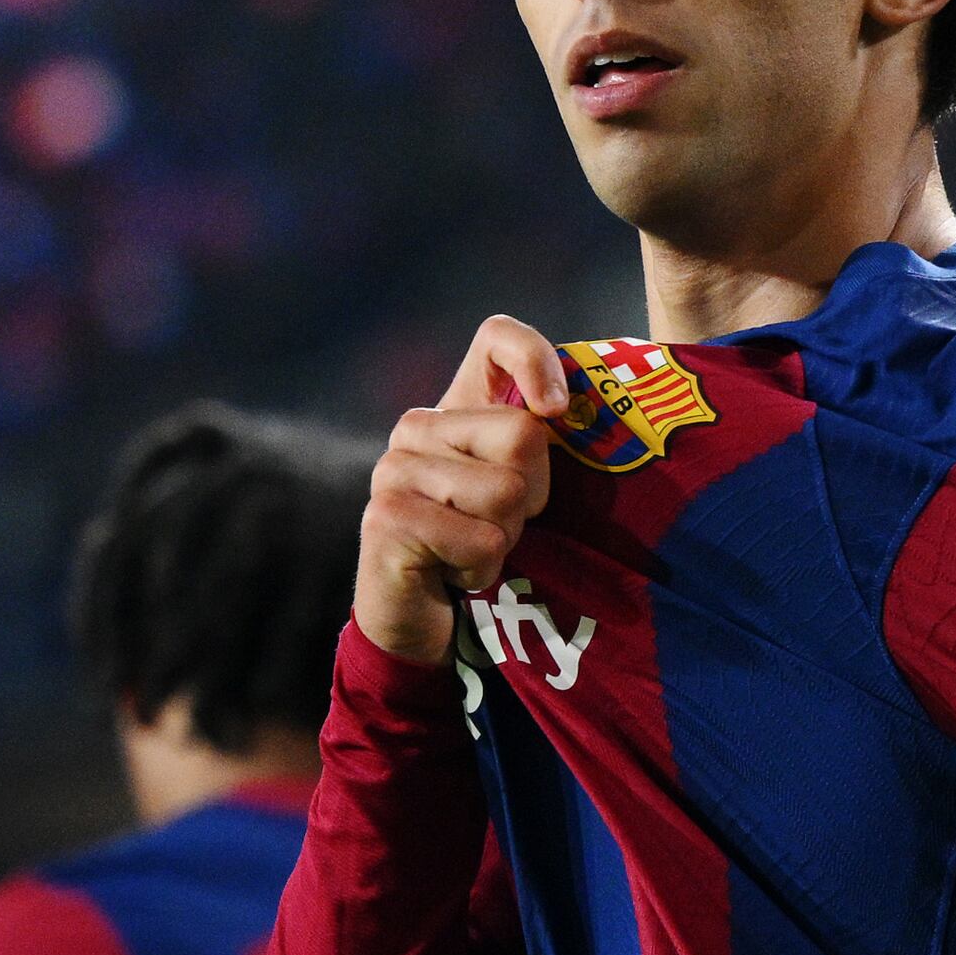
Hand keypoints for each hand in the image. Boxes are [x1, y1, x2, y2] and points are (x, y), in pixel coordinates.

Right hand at [354, 315, 569, 664]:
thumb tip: (568, 414)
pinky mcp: (387, 515)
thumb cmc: (479, 544)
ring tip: (475, 548)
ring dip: (507, 538)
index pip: (496, 337)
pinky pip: (480, 539)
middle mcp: (417, 425)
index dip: (536, 359)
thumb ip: (540, 446)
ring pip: (505, 491)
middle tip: (501, 523)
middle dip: (533, 495)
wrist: (420, 617)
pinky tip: (455, 572)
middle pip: (523, 433)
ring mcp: (394, 468)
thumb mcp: (518, 487)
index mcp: (454, 406)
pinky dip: (483, 568)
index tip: (556, 410)